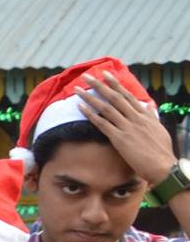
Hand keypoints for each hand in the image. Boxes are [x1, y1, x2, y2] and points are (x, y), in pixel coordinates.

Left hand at [77, 72, 176, 186]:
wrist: (164, 166)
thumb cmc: (161, 151)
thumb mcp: (158, 129)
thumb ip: (151, 116)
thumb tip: (147, 105)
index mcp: (144, 115)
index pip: (127, 95)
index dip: (115, 84)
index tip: (106, 74)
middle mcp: (135, 118)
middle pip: (115, 97)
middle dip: (100, 85)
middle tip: (87, 76)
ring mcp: (127, 127)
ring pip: (106, 108)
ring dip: (90, 97)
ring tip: (77, 89)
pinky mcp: (120, 139)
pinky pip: (102, 124)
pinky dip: (90, 114)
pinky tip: (80, 107)